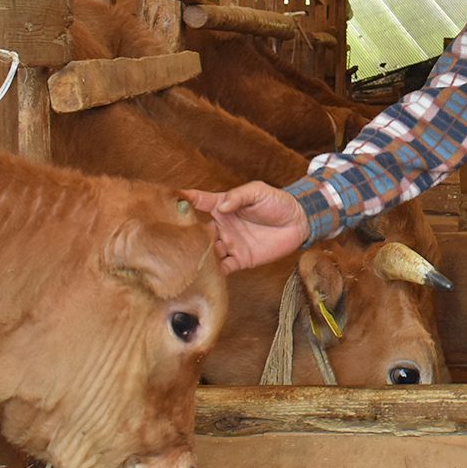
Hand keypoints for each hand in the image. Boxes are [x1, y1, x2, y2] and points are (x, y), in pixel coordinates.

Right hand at [182, 182, 307, 273]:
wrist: (299, 222)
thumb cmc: (277, 202)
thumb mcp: (257, 191)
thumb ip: (238, 197)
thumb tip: (222, 206)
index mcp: (223, 207)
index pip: (199, 202)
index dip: (184, 200)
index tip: (167, 200)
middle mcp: (222, 226)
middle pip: (198, 232)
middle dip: (186, 236)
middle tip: (171, 241)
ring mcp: (230, 244)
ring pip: (207, 252)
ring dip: (198, 256)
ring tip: (184, 261)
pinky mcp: (240, 260)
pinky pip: (223, 268)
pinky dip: (213, 272)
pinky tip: (204, 275)